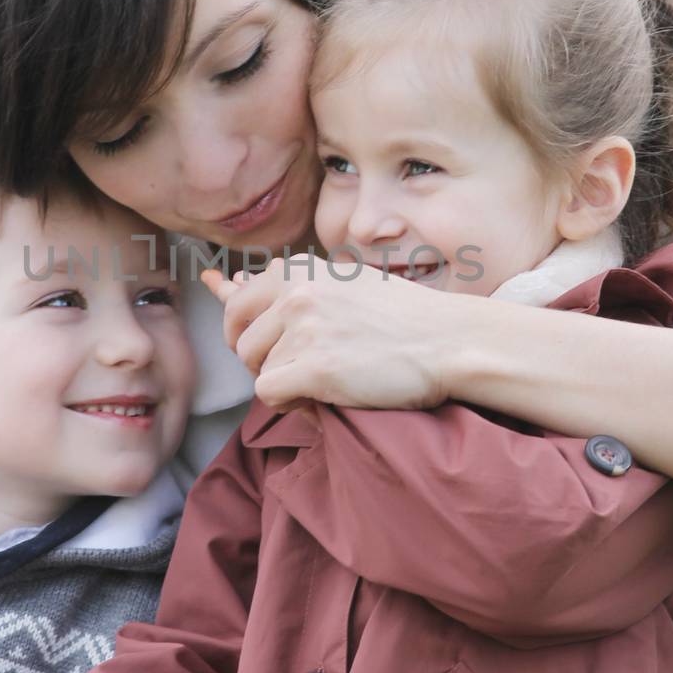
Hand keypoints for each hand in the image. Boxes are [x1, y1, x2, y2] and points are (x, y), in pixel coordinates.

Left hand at [201, 261, 470, 408]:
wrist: (446, 339)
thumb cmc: (400, 316)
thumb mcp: (342, 283)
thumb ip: (292, 286)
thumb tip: (225, 284)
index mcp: (298, 269)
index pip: (237, 301)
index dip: (241, 331)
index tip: (259, 345)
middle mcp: (295, 293)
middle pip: (240, 340)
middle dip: (257, 361)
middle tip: (290, 370)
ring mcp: (303, 329)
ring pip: (257, 369)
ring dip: (281, 382)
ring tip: (320, 380)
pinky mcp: (314, 368)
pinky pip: (269, 393)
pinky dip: (288, 403)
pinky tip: (316, 397)